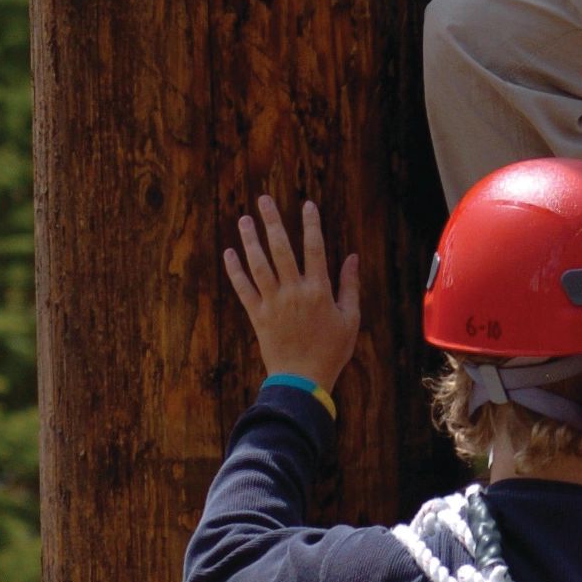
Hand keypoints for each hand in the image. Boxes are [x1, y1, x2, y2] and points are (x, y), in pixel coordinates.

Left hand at [224, 196, 359, 393]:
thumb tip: (352, 257)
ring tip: (244, 220)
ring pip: (259, 265)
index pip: (315, 249)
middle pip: (281, 249)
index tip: (307, 204)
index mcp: (318, 290)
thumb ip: (350, 286)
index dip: (311, 225)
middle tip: (264, 200)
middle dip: (273, 222)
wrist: (302, 380)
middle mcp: (294, 291)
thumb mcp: (351, 319)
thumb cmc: (331, 351)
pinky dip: (235, 271)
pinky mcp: (258, 316)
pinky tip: (229, 253)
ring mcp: (273, 303)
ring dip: (250, 240)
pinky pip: (244, 289)